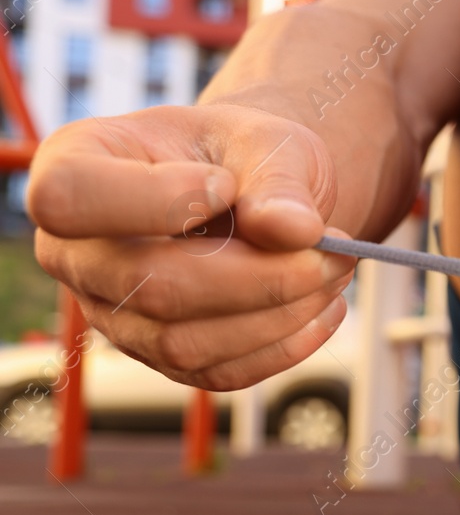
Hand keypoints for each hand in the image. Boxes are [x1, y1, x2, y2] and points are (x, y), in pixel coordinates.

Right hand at [29, 104, 355, 390]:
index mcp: (71, 166)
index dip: (153, 200)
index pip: (69, 199)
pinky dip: (285, 346)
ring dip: (279, 315)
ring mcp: (111, 313)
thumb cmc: (241, 157)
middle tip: (334, 249)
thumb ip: (277, 179)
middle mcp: (74, 251)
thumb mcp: (265, 141)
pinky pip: (218, 372)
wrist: (252, 195)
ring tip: (335, 272)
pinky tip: (324, 309)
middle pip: (148, 285)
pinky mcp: (160, 355)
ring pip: (184, 342)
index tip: (227, 186)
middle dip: (258, 276)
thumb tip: (293, 231)